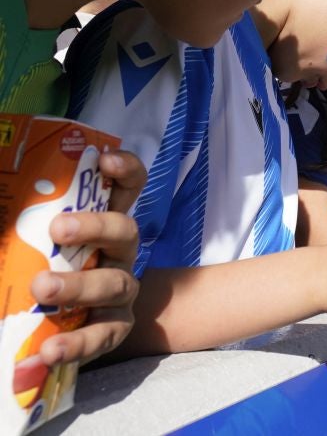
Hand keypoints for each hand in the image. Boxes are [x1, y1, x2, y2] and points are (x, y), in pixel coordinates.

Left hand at [30, 150, 143, 366]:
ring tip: (42, 289)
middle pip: (125, 230)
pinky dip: (77, 344)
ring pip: (116, 283)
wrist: (58, 326)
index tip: (103, 162)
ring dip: (80, 285)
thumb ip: (11, 216)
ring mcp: (120, 291)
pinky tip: (49, 351)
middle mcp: (118, 253)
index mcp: (101, 222)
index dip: (124, 170)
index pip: (127, 186)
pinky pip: (104, 336)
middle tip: (57, 231)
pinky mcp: (113, 329)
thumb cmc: (38, 266)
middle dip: (95, 227)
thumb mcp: (25, 239)